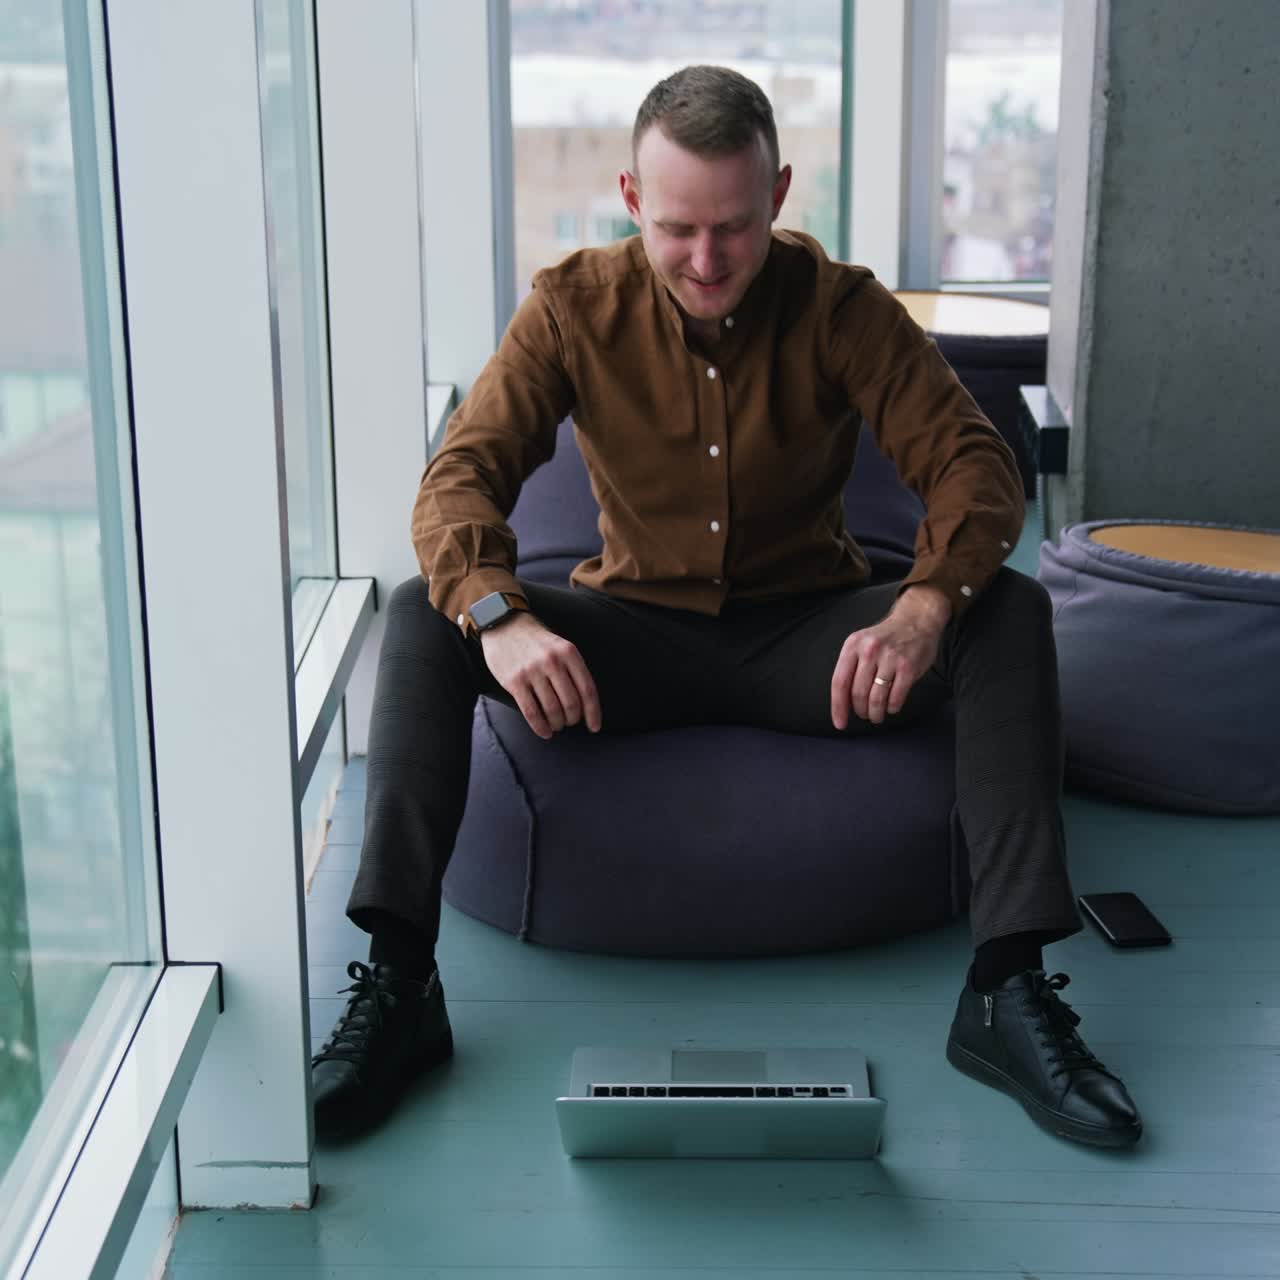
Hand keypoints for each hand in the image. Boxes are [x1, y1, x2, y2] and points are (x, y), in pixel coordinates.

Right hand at [480, 612, 601, 739]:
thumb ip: (573, 670)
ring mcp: (532, 671)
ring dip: (557, 724)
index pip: (587, 690)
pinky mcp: (514, 681)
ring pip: (552, 710)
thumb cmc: (536, 640)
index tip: (594, 727)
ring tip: (557, 725)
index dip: (593, 713)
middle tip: (570, 722)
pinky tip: (545, 732)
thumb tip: (586, 704)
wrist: (504, 623)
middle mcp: (552, 661)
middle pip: (571, 703)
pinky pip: (531, 712)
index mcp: (569, 653)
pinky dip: (540, 727)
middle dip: (573, 719)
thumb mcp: (561, 646)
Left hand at [830, 586, 950, 727]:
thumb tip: (843, 702)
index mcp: (853, 646)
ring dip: (875, 713)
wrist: (916, 619)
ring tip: (876, 716)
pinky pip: (896, 697)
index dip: (838, 707)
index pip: (839, 682)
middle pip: (858, 694)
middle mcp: (870, 651)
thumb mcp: (861, 644)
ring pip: (876, 698)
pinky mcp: (909, 667)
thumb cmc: (885, 638)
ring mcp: (890, 658)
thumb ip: (851, 668)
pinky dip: (892, 708)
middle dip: (860, 711)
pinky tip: (891, 707)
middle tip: (864, 715)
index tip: (839, 723)